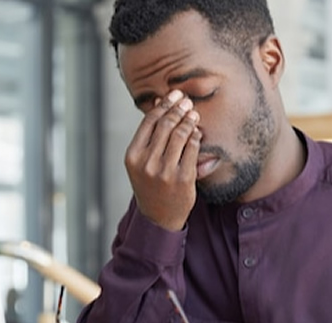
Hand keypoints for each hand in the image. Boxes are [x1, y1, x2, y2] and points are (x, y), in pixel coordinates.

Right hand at [124, 90, 201, 231]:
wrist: (158, 217)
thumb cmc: (150, 184)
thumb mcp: (141, 162)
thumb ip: (149, 136)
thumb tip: (159, 102)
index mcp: (133, 156)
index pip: (149, 122)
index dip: (163, 105)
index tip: (174, 95)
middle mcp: (147, 163)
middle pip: (165, 125)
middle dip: (178, 109)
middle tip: (187, 101)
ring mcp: (165, 171)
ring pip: (180, 135)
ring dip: (189, 120)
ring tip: (194, 113)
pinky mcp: (183, 178)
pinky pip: (192, 149)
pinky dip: (196, 137)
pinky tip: (197, 132)